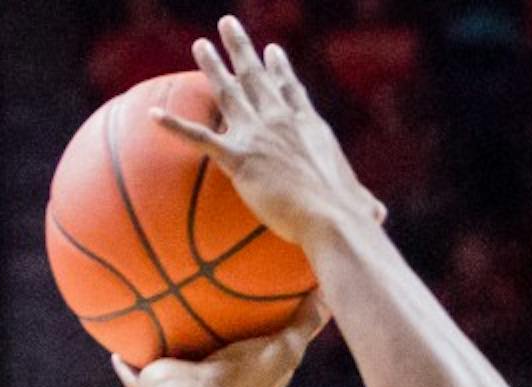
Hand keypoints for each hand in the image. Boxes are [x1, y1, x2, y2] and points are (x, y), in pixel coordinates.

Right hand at [113, 292, 327, 386]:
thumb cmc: (238, 379)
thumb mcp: (282, 350)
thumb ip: (303, 325)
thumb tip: (326, 295)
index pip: (264, 361)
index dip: (268, 339)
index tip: (267, 315)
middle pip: (218, 362)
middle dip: (217, 342)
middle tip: (214, 310)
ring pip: (176, 368)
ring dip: (169, 350)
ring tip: (160, 318)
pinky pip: (135, 372)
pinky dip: (127, 362)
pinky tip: (118, 341)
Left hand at [152, 17, 383, 245]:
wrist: (330, 217)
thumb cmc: (347, 216)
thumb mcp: (360, 203)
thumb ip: (363, 205)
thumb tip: (378, 217)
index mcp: (309, 126)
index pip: (291, 90)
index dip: (281, 69)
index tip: (272, 51)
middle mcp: (282, 120)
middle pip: (257, 77)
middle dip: (242, 48)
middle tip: (228, 24)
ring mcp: (259, 135)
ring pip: (228, 92)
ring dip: (211, 66)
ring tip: (199, 45)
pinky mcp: (239, 158)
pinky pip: (199, 138)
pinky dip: (173, 126)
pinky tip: (152, 116)